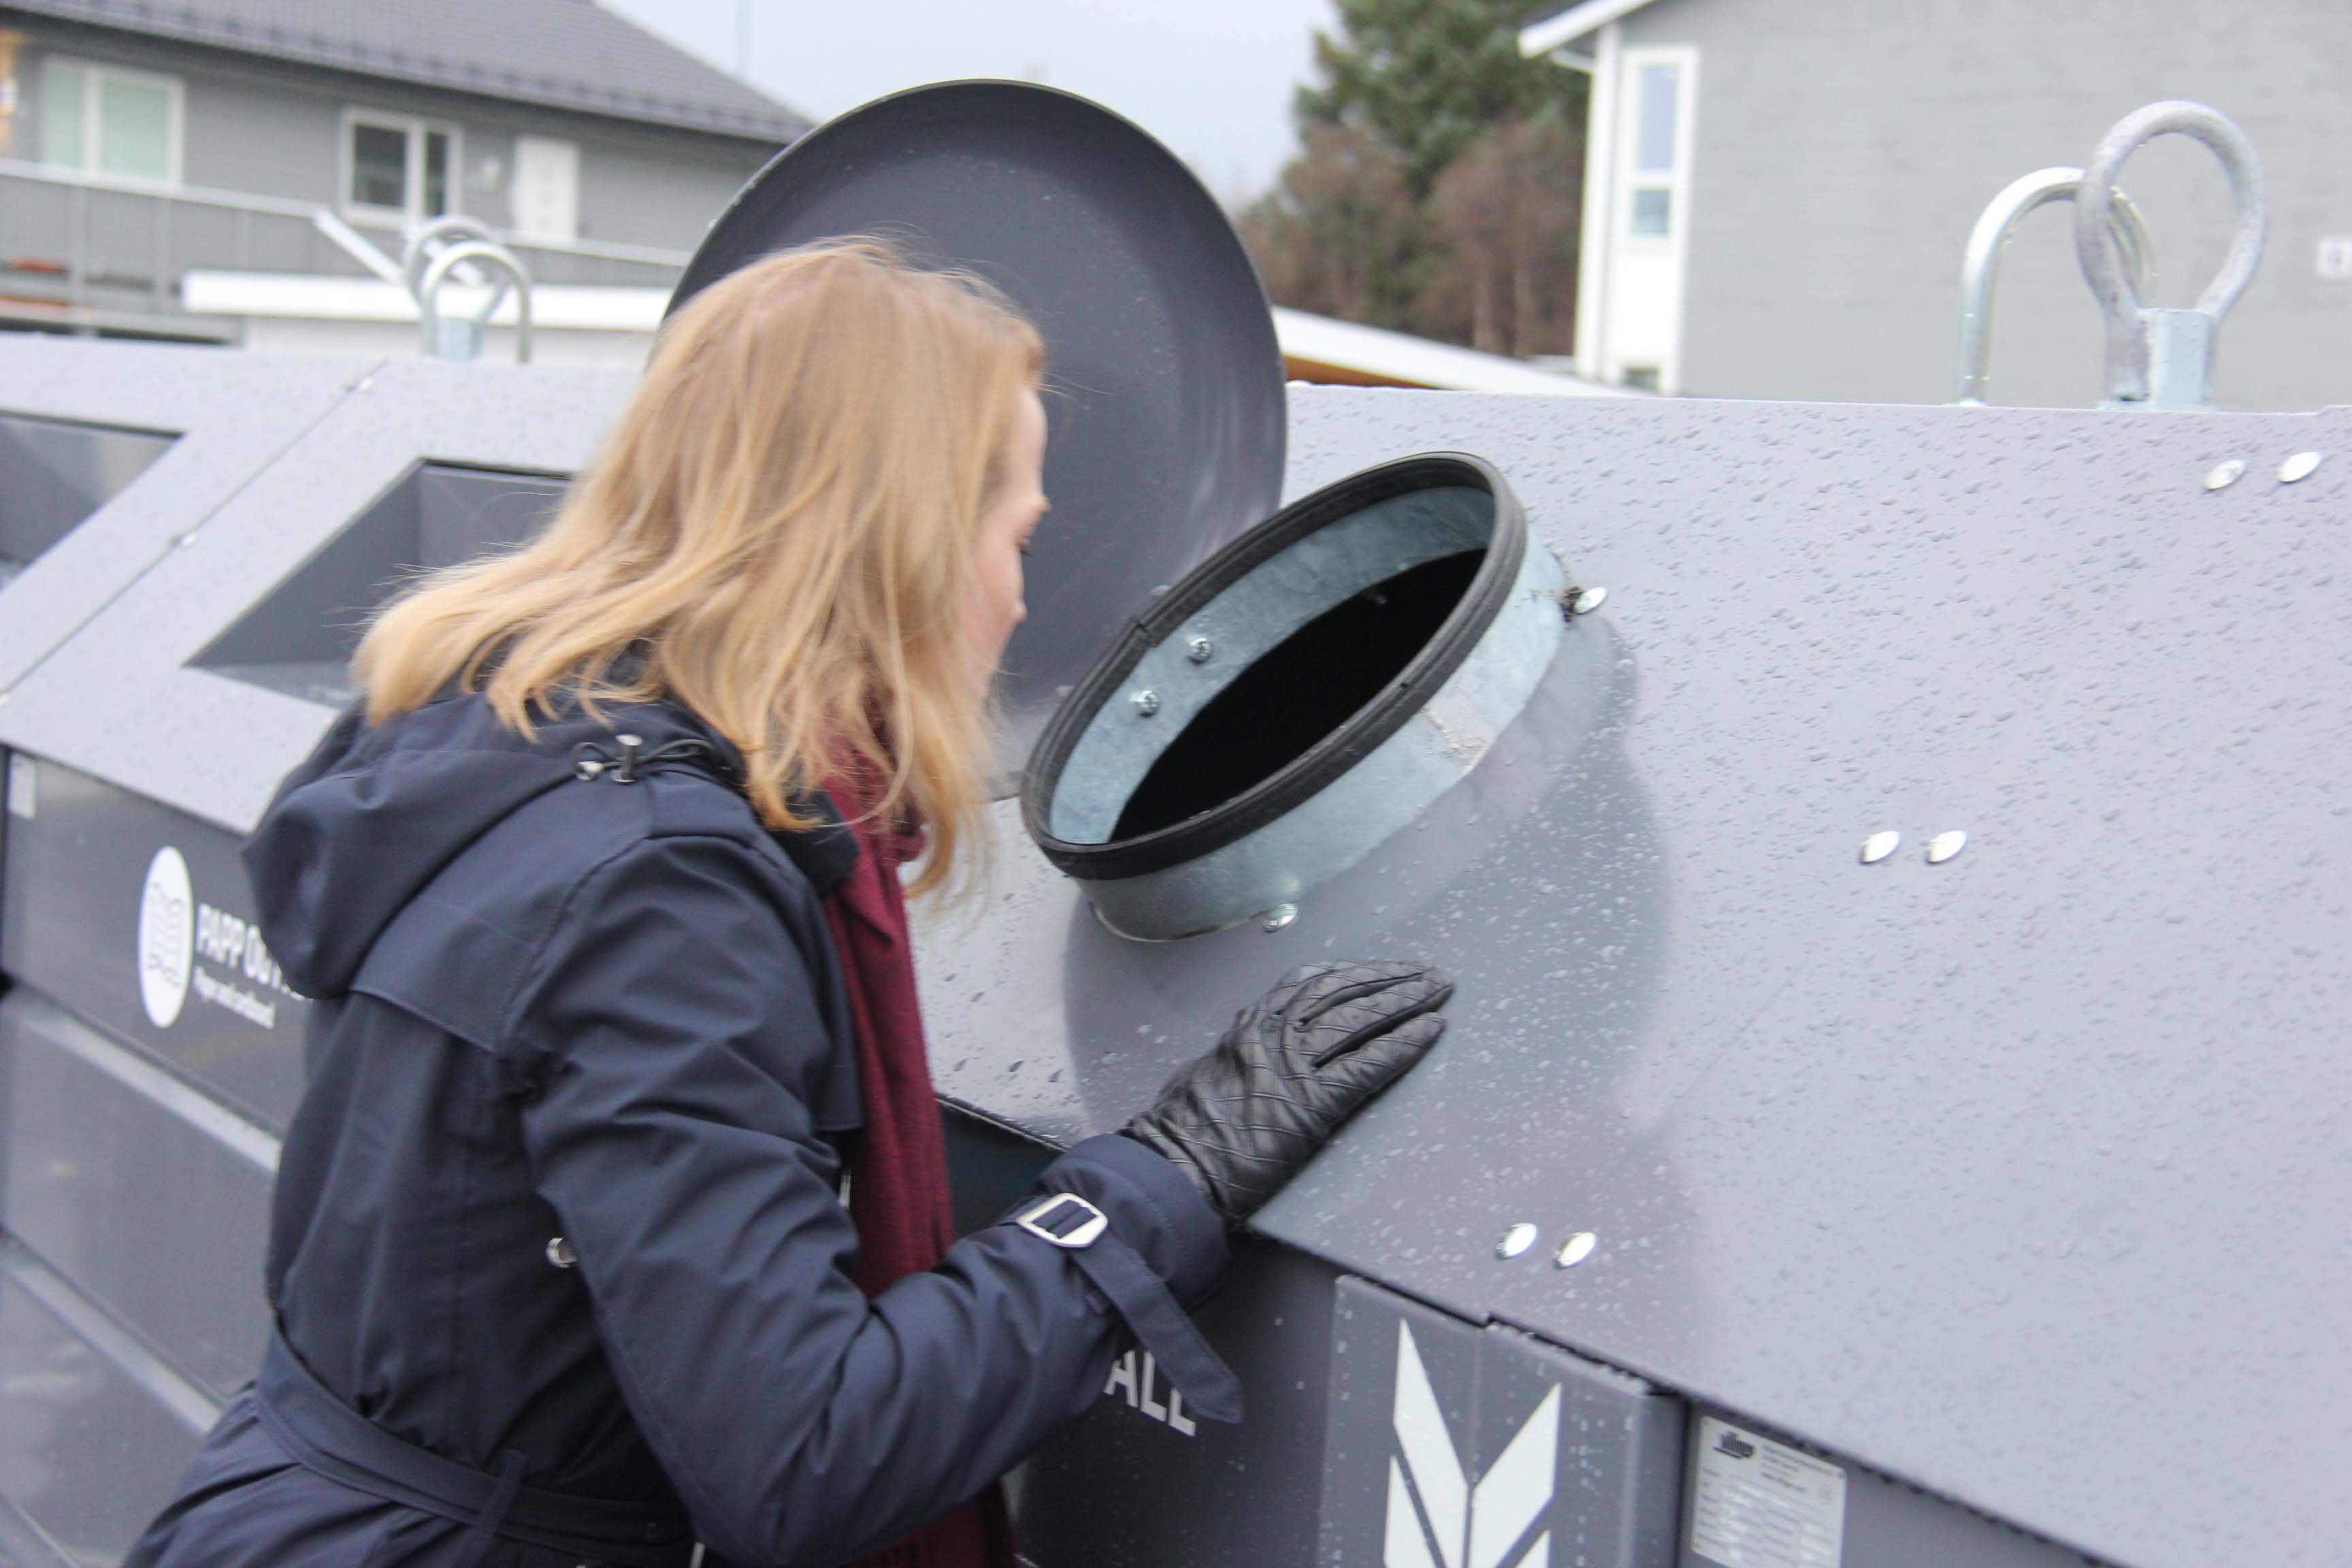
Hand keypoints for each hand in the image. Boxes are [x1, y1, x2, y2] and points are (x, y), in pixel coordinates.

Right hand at [1122, 961, 1451, 1223]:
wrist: (1171, 1167)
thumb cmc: (1180, 1133)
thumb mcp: (1205, 1074)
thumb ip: (1237, 1056)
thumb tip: (1248, 1051)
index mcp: (1248, 1028)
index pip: (1310, 984)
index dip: (1353, 972)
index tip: (1380, 968)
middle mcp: (1273, 1035)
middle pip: (1344, 992)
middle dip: (1390, 980)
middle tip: (1427, 974)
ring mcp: (1293, 1067)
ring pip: (1361, 1018)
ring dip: (1406, 1001)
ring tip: (1437, 992)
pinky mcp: (1312, 1104)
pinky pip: (1369, 1064)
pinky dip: (1403, 1045)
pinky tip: (1430, 1032)